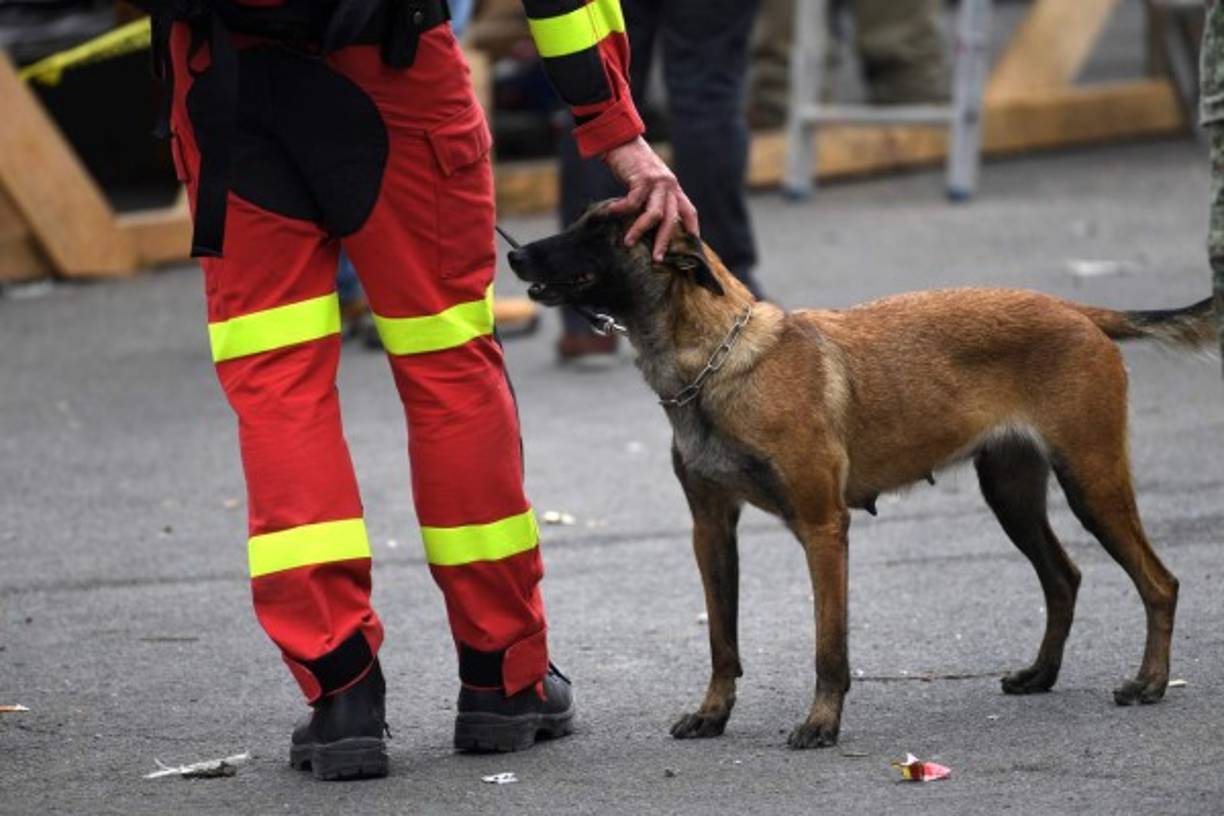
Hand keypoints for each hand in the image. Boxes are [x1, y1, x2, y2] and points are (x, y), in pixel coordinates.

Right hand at [603, 137, 698, 261]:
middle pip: (672, 219)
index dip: (692, 228)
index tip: (693, 246)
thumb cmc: (632, 164)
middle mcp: (669, 185)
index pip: (689, 211)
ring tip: (628, 243)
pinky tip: (610, 212)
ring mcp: (657, 182)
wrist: (622, 139)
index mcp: (673, 188)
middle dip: (664, 241)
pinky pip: (633, 201)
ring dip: (640, 230)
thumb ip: (653, 199)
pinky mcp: (642, 178)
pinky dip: (621, 209)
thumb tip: (650, 224)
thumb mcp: (649, 182)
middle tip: (657, 260)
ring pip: (654, 214)